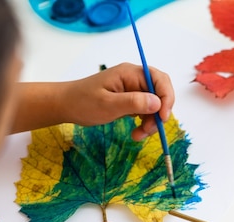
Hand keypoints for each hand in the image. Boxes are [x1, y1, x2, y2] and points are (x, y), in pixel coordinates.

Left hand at [60, 63, 174, 139]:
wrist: (66, 105)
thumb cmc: (83, 102)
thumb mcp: (108, 104)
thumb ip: (133, 102)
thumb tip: (158, 103)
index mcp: (130, 73)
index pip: (160, 80)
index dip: (167, 98)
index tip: (162, 118)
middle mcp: (135, 79)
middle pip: (161, 93)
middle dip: (160, 113)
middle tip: (149, 131)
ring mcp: (134, 89)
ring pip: (155, 105)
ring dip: (152, 122)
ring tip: (138, 135)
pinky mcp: (131, 100)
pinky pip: (146, 111)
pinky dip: (145, 123)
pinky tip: (136, 132)